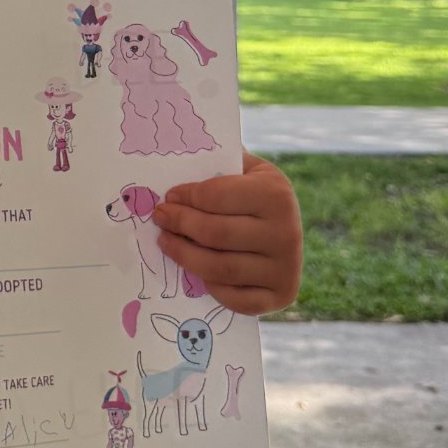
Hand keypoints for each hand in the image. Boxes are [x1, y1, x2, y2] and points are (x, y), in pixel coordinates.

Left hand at [149, 151, 302, 314]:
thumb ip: (217, 161)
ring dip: (184, 256)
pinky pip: (234, 298)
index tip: (168, 196)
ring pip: (219, 269)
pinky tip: (196, 271)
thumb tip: (172, 149)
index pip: (215, 197)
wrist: (288, 230)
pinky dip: (210, 287)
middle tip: (160, 218)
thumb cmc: (256, 194)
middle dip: (180, 224)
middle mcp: (286, 233)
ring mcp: (285, 269)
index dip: (185, 197)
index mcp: (276, 194)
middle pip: (214, 234)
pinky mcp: (281, 296)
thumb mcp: (246, 169)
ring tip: (166, 241)